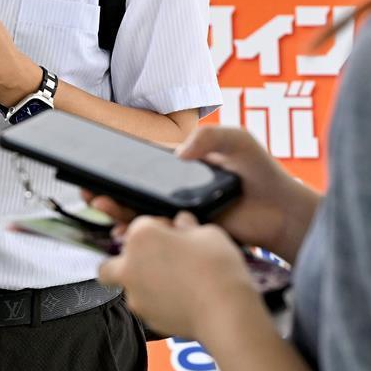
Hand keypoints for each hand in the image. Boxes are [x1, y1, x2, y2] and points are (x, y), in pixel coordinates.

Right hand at [88, 125, 319, 261]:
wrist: (281, 211)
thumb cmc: (260, 171)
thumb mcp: (236, 140)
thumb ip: (209, 136)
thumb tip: (179, 152)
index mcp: (182, 165)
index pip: (144, 161)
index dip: (119, 162)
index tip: (96, 162)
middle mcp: (176, 188)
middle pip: (134, 188)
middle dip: (108, 189)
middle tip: (88, 189)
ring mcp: (179, 211)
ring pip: (139, 212)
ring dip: (116, 210)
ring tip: (100, 205)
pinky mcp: (186, 234)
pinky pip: (156, 234)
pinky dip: (137, 233)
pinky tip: (123, 232)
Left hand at [98, 212, 258, 339]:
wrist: (226, 311)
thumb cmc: (216, 266)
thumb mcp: (206, 233)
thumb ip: (187, 227)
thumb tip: (182, 225)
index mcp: (141, 237)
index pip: (140, 225)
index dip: (159, 228)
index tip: (175, 234)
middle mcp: (130, 266)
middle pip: (112, 262)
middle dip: (127, 260)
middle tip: (155, 259)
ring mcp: (135, 295)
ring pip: (129, 286)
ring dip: (144, 282)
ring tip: (176, 282)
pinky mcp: (147, 318)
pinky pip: (146, 305)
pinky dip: (157, 301)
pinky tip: (182, 299)